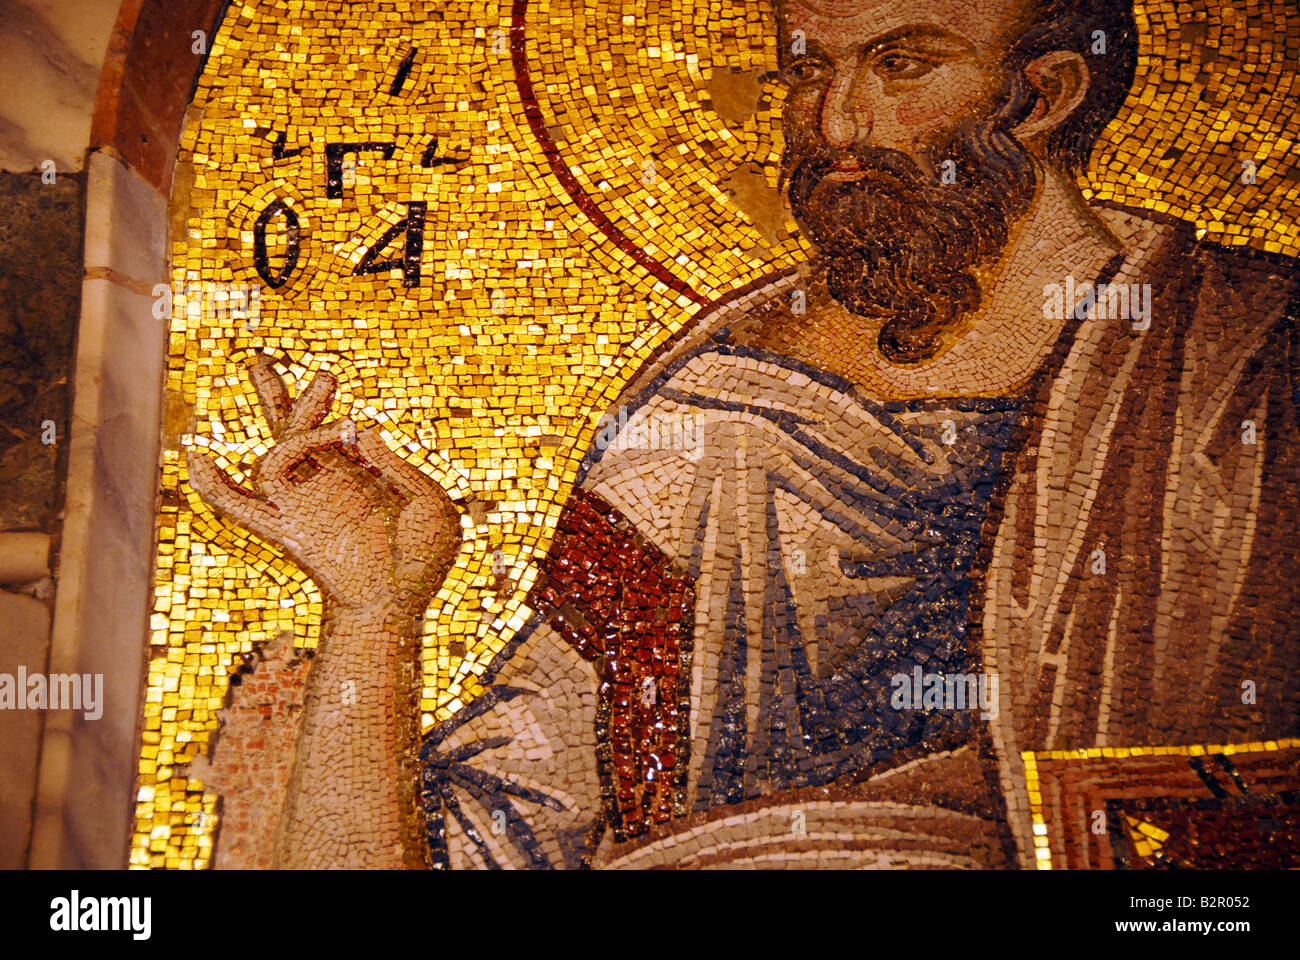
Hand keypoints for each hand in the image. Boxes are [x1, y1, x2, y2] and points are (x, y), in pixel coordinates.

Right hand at [186, 356, 460, 615]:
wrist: (401, 606)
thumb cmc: (423, 561)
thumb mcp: (429, 506)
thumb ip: (397, 468)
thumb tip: (363, 434)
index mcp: (361, 477)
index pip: (334, 435)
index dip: (327, 416)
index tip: (335, 400)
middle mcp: (326, 485)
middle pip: (293, 433)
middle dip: (287, 399)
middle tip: (268, 362)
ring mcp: (304, 506)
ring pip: (273, 458)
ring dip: (293, 425)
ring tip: (324, 389)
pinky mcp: (288, 530)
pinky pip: (239, 507)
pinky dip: (213, 487)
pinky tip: (196, 460)